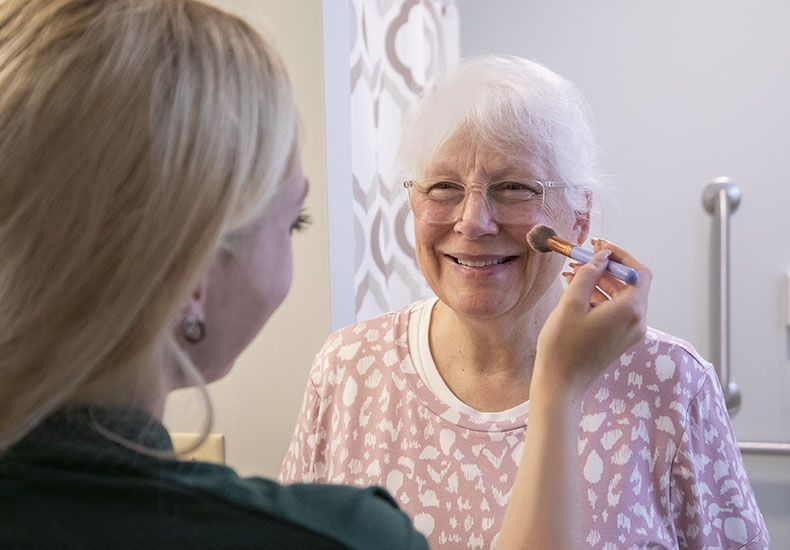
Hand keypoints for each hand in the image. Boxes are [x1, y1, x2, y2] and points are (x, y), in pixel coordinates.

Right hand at [533, 240, 651, 400]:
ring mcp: (630, 332)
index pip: (638, 272)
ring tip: (573, 274)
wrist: (561, 383)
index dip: (620, 256)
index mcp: (631, 310)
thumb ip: (589, 273)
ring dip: (601, 282)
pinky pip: (616, 310)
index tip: (599, 247)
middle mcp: (637, 321)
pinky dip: (600, 298)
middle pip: (631, 283)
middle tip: (582, 258)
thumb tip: (601, 256)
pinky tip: (576, 293)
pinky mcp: (620, 339)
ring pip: (622, 296)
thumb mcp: (571, 302)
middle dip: (607, 268)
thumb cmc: (563, 345)